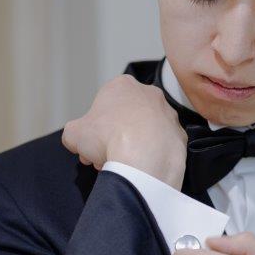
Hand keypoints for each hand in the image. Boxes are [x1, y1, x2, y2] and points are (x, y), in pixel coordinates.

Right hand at [61, 74, 187, 187]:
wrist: (144, 158)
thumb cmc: (108, 138)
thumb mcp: (74, 133)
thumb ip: (74, 132)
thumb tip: (77, 140)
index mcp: (123, 85)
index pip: (104, 106)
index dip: (94, 128)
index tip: (91, 145)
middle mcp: (149, 94)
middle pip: (125, 119)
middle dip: (112, 139)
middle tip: (103, 157)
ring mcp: (169, 115)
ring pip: (145, 133)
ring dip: (132, 148)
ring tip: (122, 166)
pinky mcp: (180, 136)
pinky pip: (161, 146)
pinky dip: (152, 156)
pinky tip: (142, 168)